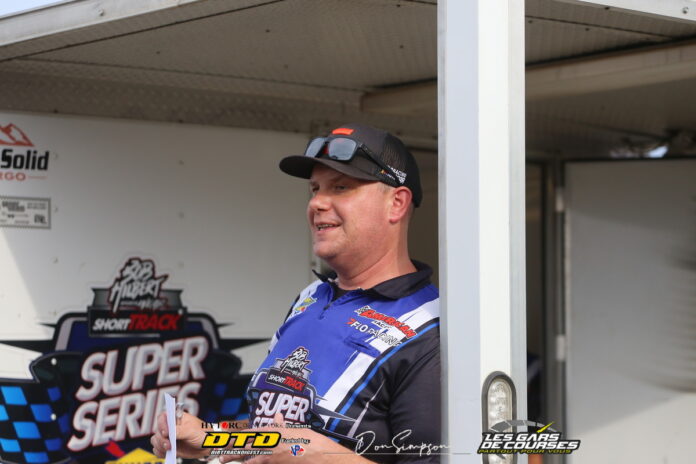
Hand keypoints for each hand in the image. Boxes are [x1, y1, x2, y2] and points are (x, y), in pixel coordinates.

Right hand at [150, 410, 207, 458]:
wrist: (206, 446)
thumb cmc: (202, 433)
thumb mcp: (192, 430)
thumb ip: (180, 431)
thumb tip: (170, 433)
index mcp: (176, 418)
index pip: (163, 417)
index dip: (162, 424)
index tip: (166, 432)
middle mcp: (170, 427)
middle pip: (157, 431)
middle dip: (161, 439)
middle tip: (169, 445)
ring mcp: (169, 437)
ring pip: (156, 440)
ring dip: (160, 446)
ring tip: (169, 449)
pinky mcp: (168, 447)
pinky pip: (158, 450)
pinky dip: (160, 453)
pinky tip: (167, 454)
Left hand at [218, 413, 373, 463]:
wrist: (324, 458)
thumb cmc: (314, 442)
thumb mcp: (299, 430)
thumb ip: (284, 425)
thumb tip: (276, 417)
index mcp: (277, 432)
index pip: (253, 432)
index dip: (240, 436)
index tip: (229, 438)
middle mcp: (273, 444)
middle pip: (247, 447)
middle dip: (232, 451)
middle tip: (219, 456)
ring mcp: (274, 458)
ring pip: (250, 459)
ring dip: (238, 460)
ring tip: (226, 461)